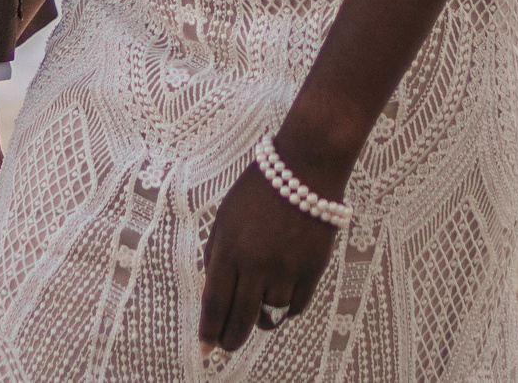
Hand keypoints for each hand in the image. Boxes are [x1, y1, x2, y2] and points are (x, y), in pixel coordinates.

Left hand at [199, 163, 338, 354]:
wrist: (305, 168)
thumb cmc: (259, 189)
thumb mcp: (226, 217)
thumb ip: (217, 255)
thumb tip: (213, 292)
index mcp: (230, 250)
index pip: (215, 303)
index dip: (208, 331)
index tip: (204, 349)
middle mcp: (257, 264)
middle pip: (242, 319)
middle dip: (231, 338)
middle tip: (227, 345)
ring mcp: (287, 268)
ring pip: (271, 315)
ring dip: (262, 319)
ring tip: (257, 314)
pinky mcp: (313, 268)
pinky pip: (297, 305)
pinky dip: (287, 308)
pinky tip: (281, 300)